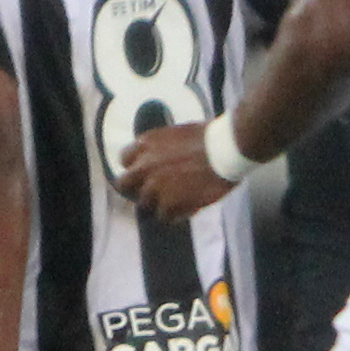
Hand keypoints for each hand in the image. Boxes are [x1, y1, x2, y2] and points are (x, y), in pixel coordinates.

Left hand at [115, 122, 237, 222]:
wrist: (226, 149)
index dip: (135, 167)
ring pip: (145, 204)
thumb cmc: (210, 138)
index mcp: (146, 144)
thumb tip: (160, 158)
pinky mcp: (168, 204)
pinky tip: (189, 208)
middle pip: (123, 184)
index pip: (125, 159)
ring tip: (177, 202)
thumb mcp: (177, 133)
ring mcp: (154, 187)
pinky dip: (176, 214)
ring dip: (159, 203)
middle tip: (152, 192)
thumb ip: (162, 148)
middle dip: (135, 188)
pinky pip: (165, 216)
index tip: (145, 172)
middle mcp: (144, 165)